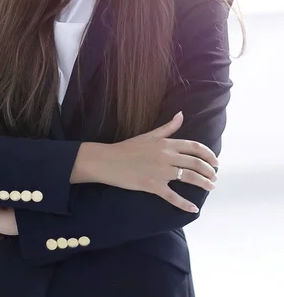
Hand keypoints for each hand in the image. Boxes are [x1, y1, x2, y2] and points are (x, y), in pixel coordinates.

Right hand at [93, 111, 218, 211]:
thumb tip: (181, 115)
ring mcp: (160, 172)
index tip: (216, 161)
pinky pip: (173, 196)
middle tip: (214, 177)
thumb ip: (167, 127)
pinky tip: (194, 208)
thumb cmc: (127, 148)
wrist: (108, 160)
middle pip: (196, 163)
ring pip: (190, 178)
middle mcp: (166, 157)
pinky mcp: (152, 185)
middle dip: (210, 171)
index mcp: (166, 144)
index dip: (209, 155)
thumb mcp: (149, 135)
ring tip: (211, 187)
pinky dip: (185, 204)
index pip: (195, 147)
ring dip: (204, 184)